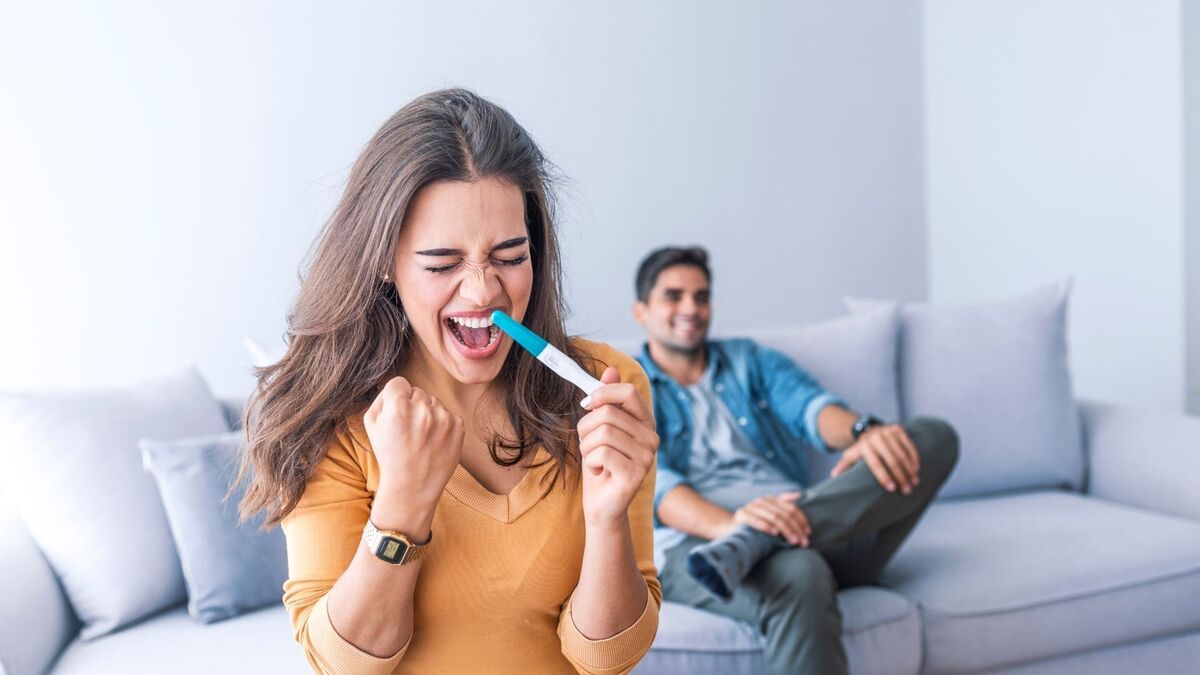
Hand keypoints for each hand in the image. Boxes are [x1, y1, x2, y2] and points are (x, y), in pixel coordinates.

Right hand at [363, 376, 464, 519]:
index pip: (399, 383)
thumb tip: (396, 387)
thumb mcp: (371, 425)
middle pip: (417, 392)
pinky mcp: (458, 425)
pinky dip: (442, 424)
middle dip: (412, 406)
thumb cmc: (390, 455)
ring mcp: (443, 417)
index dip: (396, 397)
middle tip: (408, 429)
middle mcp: (422, 409)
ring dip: (428, 414)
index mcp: (398, 407)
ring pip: (434, 402)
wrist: (413, 486)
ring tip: (421, 437)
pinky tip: (433, 441)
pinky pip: (448, 413)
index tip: (397, 412)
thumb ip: (382, 399)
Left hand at [577, 367, 658, 529]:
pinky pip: (602, 453)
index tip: (586, 404)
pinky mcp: (636, 474)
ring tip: (593, 460)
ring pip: (603, 433)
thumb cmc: (600, 464)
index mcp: (645, 423)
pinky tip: (599, 472)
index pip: (629, 392)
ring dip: (586, 447)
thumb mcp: (599, 428)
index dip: (603, 393)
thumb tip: (611, 370)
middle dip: (586, 428)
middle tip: (588, 444)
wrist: (601, 505)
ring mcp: (647, 457)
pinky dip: (591, 462)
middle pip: (609, 413)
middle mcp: (652, 438)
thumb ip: (607, 400)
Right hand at [728, 491, 809, 545]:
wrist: (732, 527)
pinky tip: (774, 533)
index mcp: (771, 500)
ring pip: (773, 516)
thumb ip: (784, 503)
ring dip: (785, 529)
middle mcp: (762, 501)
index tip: (808, 533)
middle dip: (796, 528)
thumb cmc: (755, 522)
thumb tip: (799, 494)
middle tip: (803, 542)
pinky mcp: (742, 515)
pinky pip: (755, 519)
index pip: (791, 508)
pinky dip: (765, 525)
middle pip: (784, 514)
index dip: (801, 520)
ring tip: (793, 541)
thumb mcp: (770, 513)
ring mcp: (751, 507)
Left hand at [831, 423, 919, 493]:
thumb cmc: (861, 450)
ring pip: (902, 454)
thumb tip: (834, 475)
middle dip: (900, 477)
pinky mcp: (898, 429)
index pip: (875, 464)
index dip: (884, 477)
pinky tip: (916, 470)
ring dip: (910, 470)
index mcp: (864, 446)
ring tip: (914, 483)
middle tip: (906, 490)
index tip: (891, 489)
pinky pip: (909, 445)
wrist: (868, 429)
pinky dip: (914, 458)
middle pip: (891, 461)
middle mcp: (876, 437)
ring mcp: (888, 431)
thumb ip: (844, 466)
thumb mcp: (850, 456)